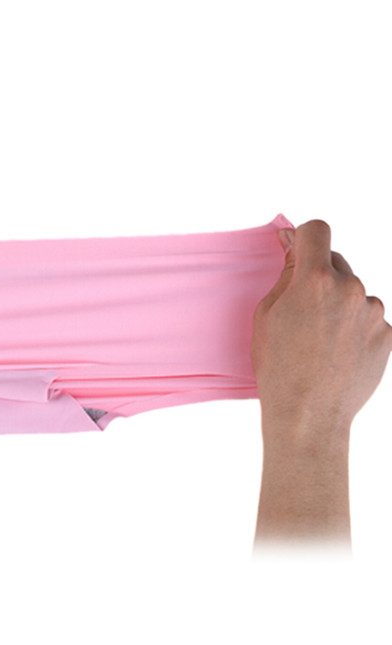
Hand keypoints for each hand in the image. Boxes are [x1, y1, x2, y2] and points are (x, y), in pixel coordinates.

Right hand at [251, 220, 391, 434]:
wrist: (308, 414)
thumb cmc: (279, 368)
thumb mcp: (265, 316)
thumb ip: (285, 277)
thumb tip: (295, 249)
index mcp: (315, 280)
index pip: (316, 230)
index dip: (303, 237)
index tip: (297, 249)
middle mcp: (351, 289)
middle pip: (335, 263)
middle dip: (318, 277)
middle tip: (301, 309)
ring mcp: (374, 312)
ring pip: (354, 292)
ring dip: (339, 304)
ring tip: (319, 338)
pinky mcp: (388, 334)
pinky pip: (369, 318)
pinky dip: (354, 327)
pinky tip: (336, 351)